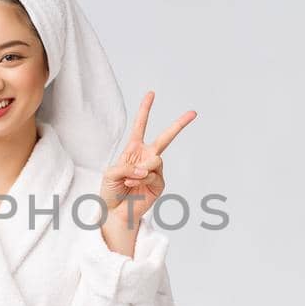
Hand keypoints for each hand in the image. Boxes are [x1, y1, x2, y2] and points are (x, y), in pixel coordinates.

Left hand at [100, 91, 195, 221]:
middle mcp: (146, 157)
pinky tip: (134, 184)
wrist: (115, 212)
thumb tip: (145, 168)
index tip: (151, 94)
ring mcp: (154, 170)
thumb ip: (126, 166)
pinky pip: (153, 175)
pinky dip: (142, 179)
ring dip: (141, 169)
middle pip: (166, 137)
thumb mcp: (110, 173)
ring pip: (156, 159)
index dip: (145, 109)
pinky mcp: (159, 183)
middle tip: (193, 112)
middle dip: (179, 124)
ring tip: (130, 179)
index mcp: (133, 150)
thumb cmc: (110, 191)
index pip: (140, 126)